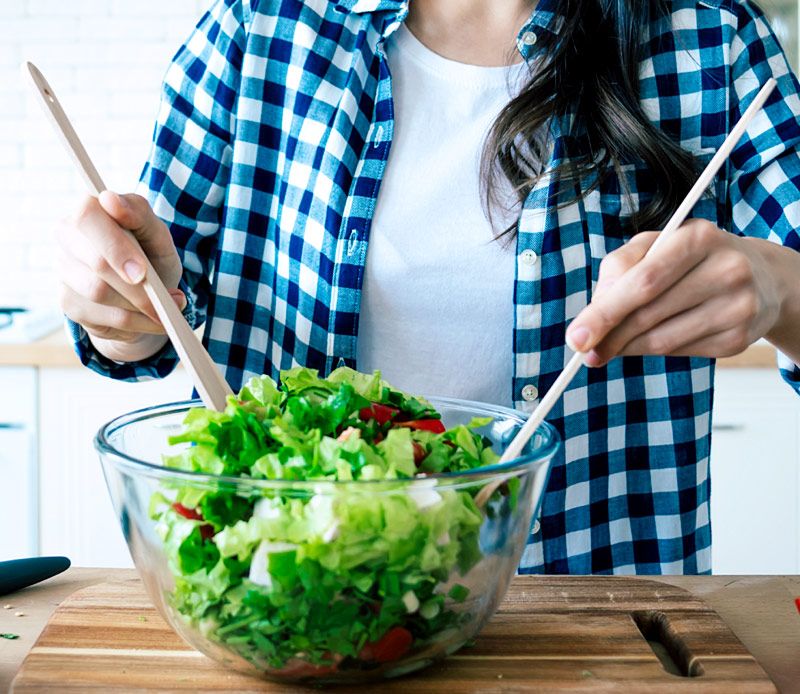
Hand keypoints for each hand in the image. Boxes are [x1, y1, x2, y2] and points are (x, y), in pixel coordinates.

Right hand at [57, 192, 184, 362]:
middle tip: (169, 299)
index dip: (116, 247)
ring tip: (168, 308)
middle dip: (138, 286)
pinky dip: (139, 322)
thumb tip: (110, 200)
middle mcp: (67, 237)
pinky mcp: (70, 302)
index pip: (87, 218)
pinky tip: (155, 320)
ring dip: (142, 305)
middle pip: (97, 263)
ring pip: (100, 293)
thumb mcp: (157, 234)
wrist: (148, 294)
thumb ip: (140, 214)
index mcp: (87, 211)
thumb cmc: (151, 254)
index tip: (143, 271)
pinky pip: (105, 317)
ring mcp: (64, 271)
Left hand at [565, 219, 787, 365]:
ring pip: (661, 340)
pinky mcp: (738, 339)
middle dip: (609, 337)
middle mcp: (726, 270)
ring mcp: (737, 307)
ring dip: (628, 347)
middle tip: (585, 351)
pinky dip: (657, 349)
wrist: (759, 277)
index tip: (575, 338)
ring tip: (615, 344)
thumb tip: (592, 316)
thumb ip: (617, 271)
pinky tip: (656, 336)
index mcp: (699, 237)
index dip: (604, 313)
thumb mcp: (653, 246)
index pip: (643, 281)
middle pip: (649, 314)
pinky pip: (679, 352)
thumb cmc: (690, 258)